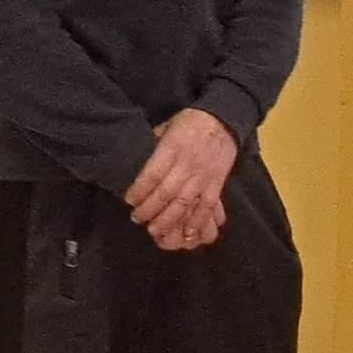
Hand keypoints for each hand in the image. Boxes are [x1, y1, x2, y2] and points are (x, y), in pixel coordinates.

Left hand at [126, 108, 238, 251]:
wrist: (224, 119)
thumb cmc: (191, 121)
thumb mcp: (167, 125)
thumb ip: (154, 144)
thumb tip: (137, 159)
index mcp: (172, 148)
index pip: (152, 174)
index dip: (139, 191)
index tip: (129, 200)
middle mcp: (187, 164)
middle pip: (165, 193)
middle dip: (148, 209)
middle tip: (137, 218)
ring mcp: (203, 175)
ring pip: (183, 203)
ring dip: (167, 220)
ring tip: (154, 230)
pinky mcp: (217, 182)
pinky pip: (207, 205)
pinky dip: (197, 221)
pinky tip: (187, 233)